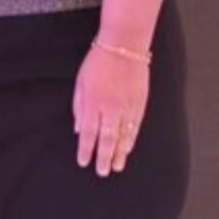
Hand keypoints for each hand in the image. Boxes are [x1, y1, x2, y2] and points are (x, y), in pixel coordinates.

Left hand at [72, 44, 149, 176]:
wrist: (124, 46)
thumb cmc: (98, 62)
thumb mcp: (80, 82)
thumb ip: (79, 107)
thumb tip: (79, 129)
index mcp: (93, 102)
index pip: (89, 133)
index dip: (86, 149)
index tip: (84, 162)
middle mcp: (110, 108)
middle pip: (107, 139)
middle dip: (104, 157)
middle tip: (102, 172)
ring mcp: (127, 107)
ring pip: (123, 136)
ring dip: (119, 153)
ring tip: (116, 166)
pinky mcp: (140, 103)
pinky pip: (135, 126)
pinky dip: (131, 139)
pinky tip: (128, 148)